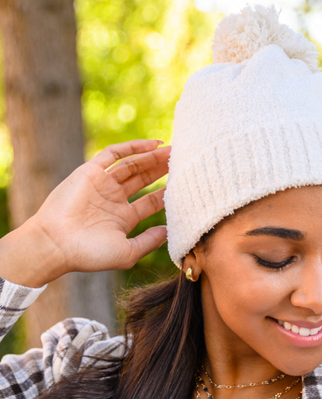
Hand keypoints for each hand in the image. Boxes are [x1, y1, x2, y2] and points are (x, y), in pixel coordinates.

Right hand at [2, 139, 170, 285]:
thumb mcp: (128, 252)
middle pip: (144, 179)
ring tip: (175, 151)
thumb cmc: (90, 254)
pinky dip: (134, 147)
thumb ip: (149, 241)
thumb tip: (170, 231)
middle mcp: (114, 199)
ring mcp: (102, 184)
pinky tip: (155, 145)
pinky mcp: (91, 171)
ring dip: (153, 158)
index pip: (150, 202)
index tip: (187, 186)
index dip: (167, 193)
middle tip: (186, 161)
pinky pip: (115, 154)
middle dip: (163, 170)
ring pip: (133, 165)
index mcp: (123, 218)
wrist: (57, 244)